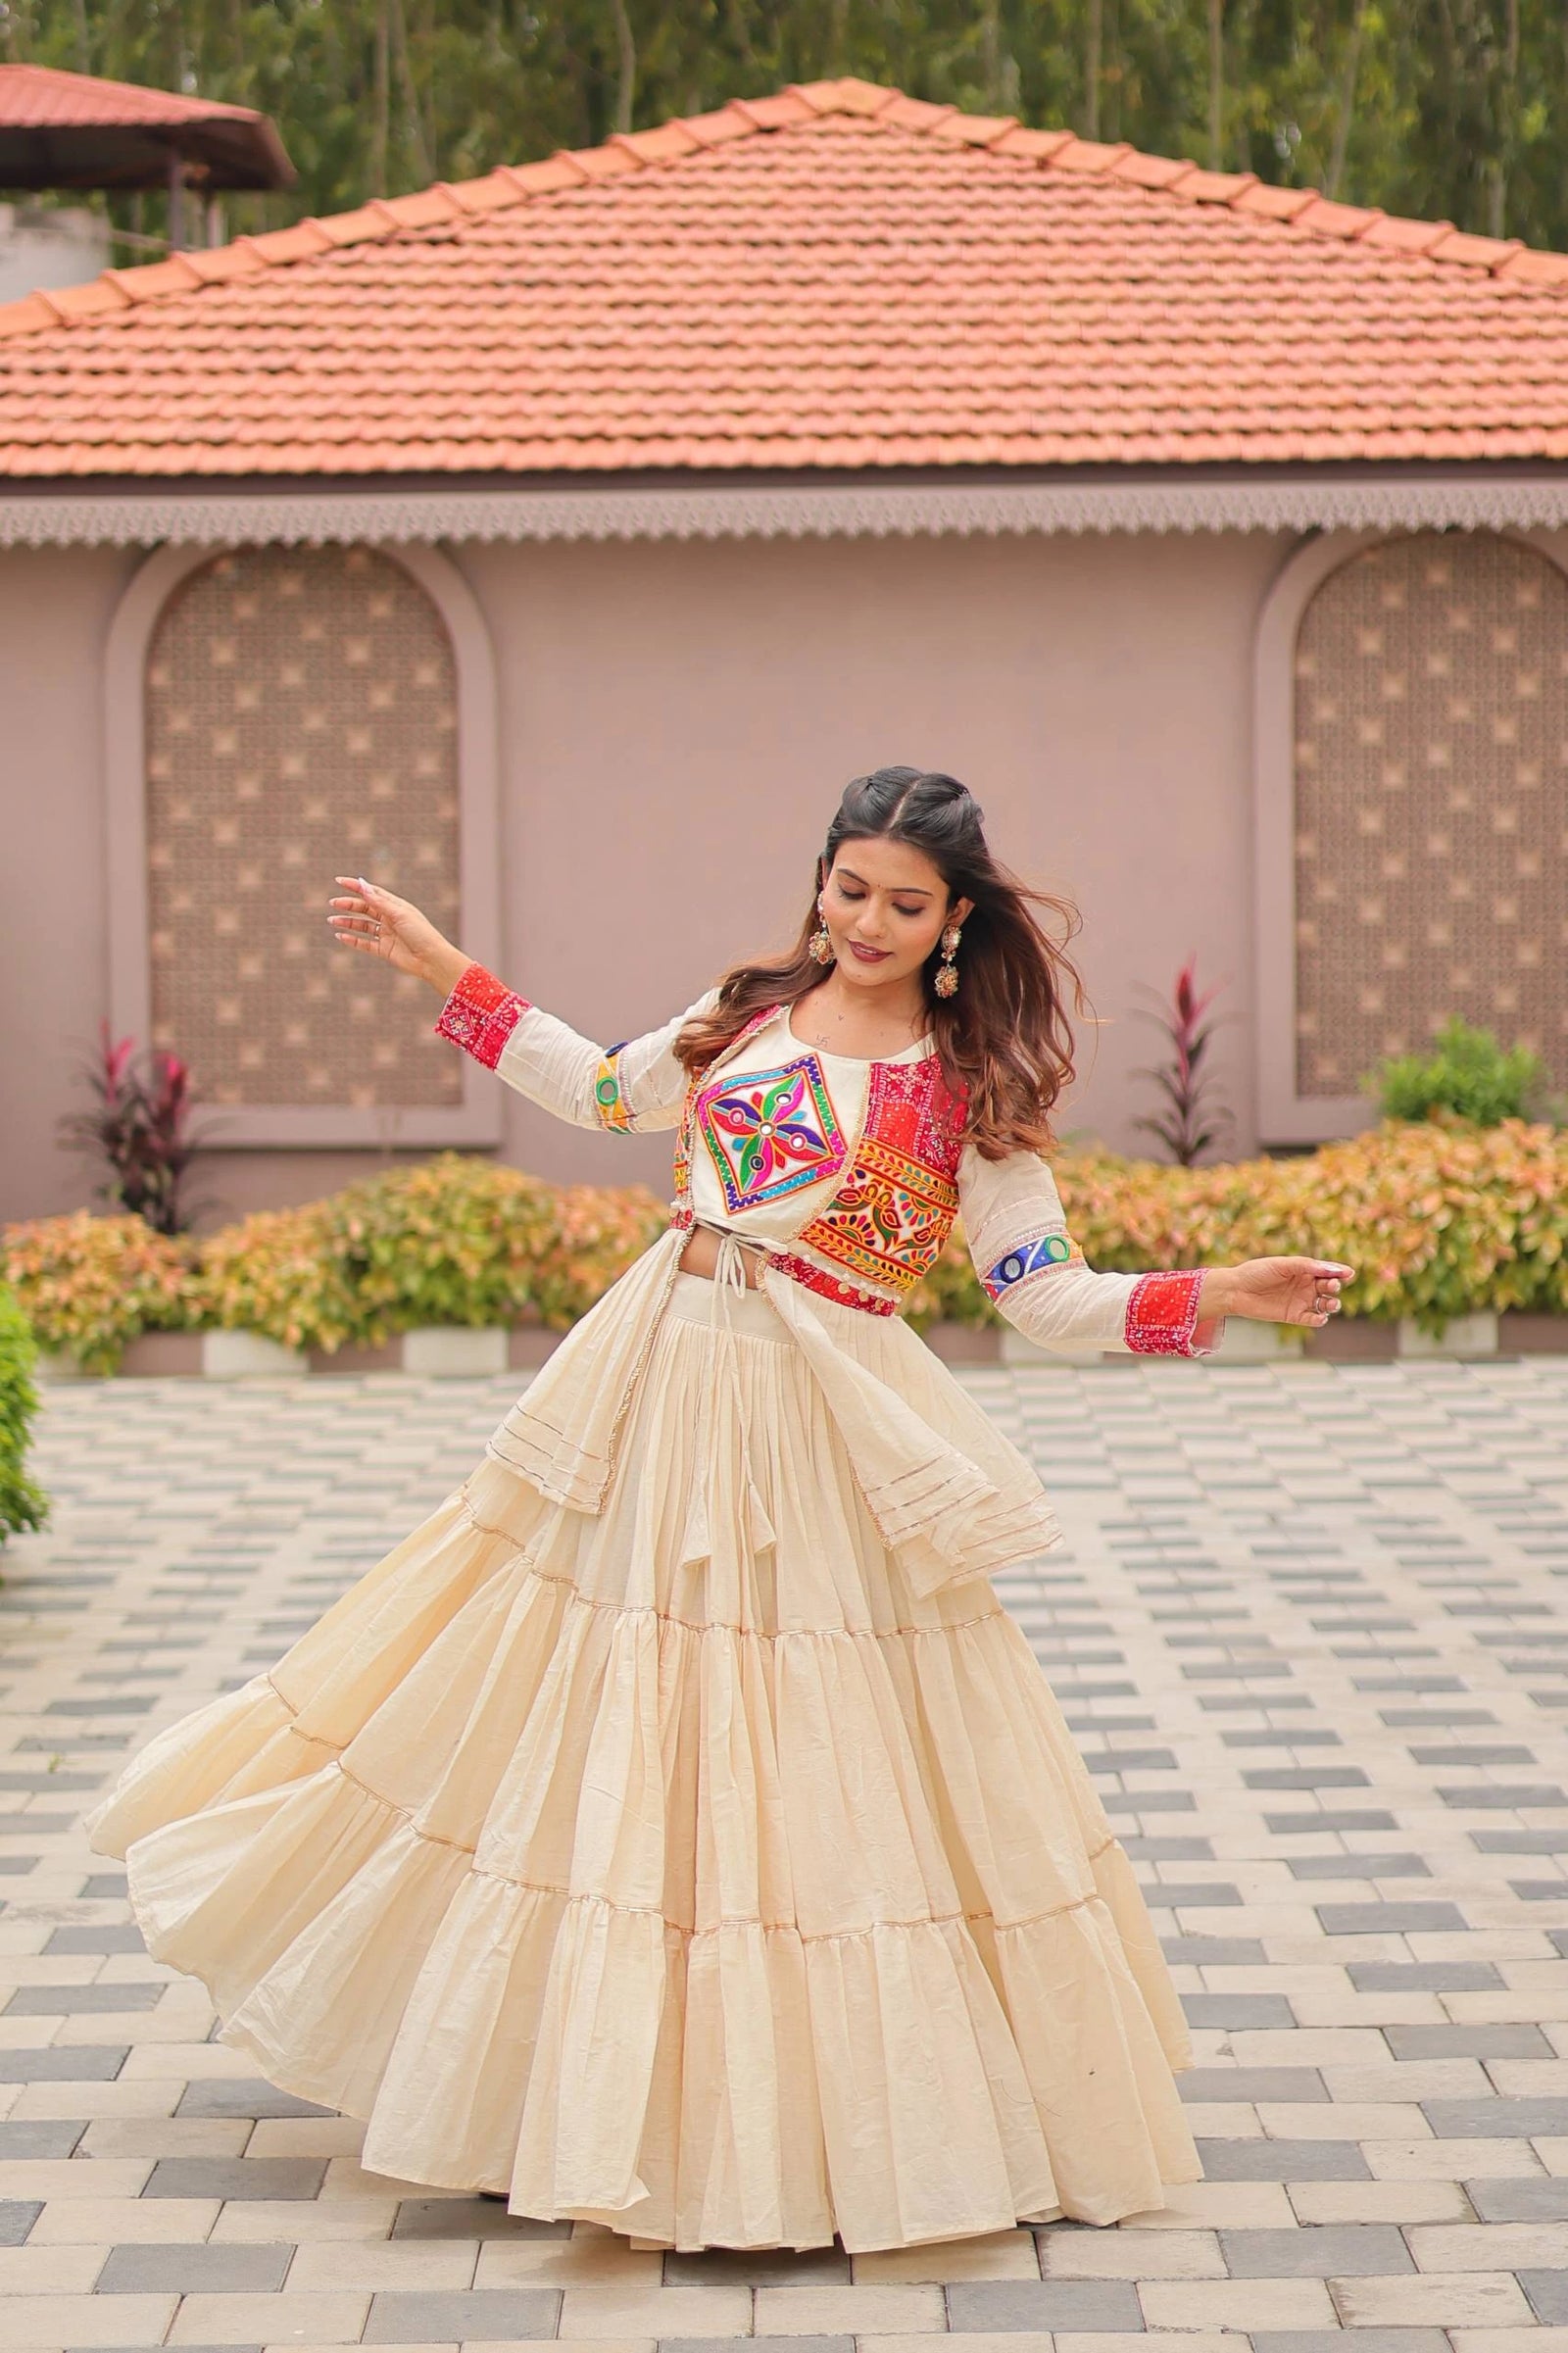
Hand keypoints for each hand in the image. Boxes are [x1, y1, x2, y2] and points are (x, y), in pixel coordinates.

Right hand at [326, 877, 468, 995]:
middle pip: (365, 908)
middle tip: (333, 903)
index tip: (339, 881)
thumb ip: (379, 902)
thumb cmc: (421, 933)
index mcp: (396, 906)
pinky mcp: (384, 950)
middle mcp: (390, 919)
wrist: (431, 959)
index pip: (372, 892)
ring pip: (362, 926)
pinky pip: (364, 944)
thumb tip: (362, 886)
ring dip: (347, 922)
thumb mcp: (399, 914)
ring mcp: (386, 934)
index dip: (356, 886)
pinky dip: (352, 940)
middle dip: (348, 905)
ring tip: (332, 920)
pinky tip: (340, 936)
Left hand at [1203, 1257, 1355, 1327]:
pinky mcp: (1293, 1316)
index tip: (1349, 1273)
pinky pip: (1312, 1319)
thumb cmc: (1257, 1272)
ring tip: (1330, 1304)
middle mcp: (1305, 1285)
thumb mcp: (1283, 1265)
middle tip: (1331, 1287)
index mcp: (1304, 1269)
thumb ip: (1307, 1266)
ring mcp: (1300, 1301)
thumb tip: (1332, 1269)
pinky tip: (1320, 1317)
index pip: (1327, 1271)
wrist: (1235, 1290)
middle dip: (1334, 1287)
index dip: (1339, 1272)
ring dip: (1331, 1305)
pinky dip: (1319, 1319)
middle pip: (1328, 1287)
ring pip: (1324, 1304)